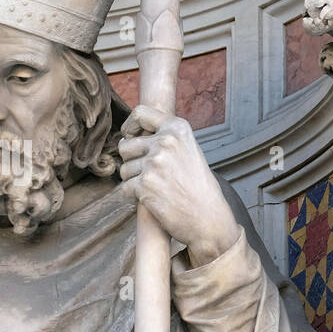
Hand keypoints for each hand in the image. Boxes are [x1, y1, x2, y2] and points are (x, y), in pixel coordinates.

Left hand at [118, 105, 240, 265]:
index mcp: (177, 129)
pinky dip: (134, 196)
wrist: (208, 218)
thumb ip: (164, 138)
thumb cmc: (198, 187)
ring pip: (124, 169)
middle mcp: (165, 142)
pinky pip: (125, 188)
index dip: (130, 126)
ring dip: (134, 180)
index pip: (140, 113)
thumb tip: (127, 136)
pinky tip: (153, 199)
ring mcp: (154, 163)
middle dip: (132, 161)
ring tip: (157, 188)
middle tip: (150, 174)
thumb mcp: (188, 150)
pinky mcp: (144, 185)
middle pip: (126, 145)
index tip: (129, 136)